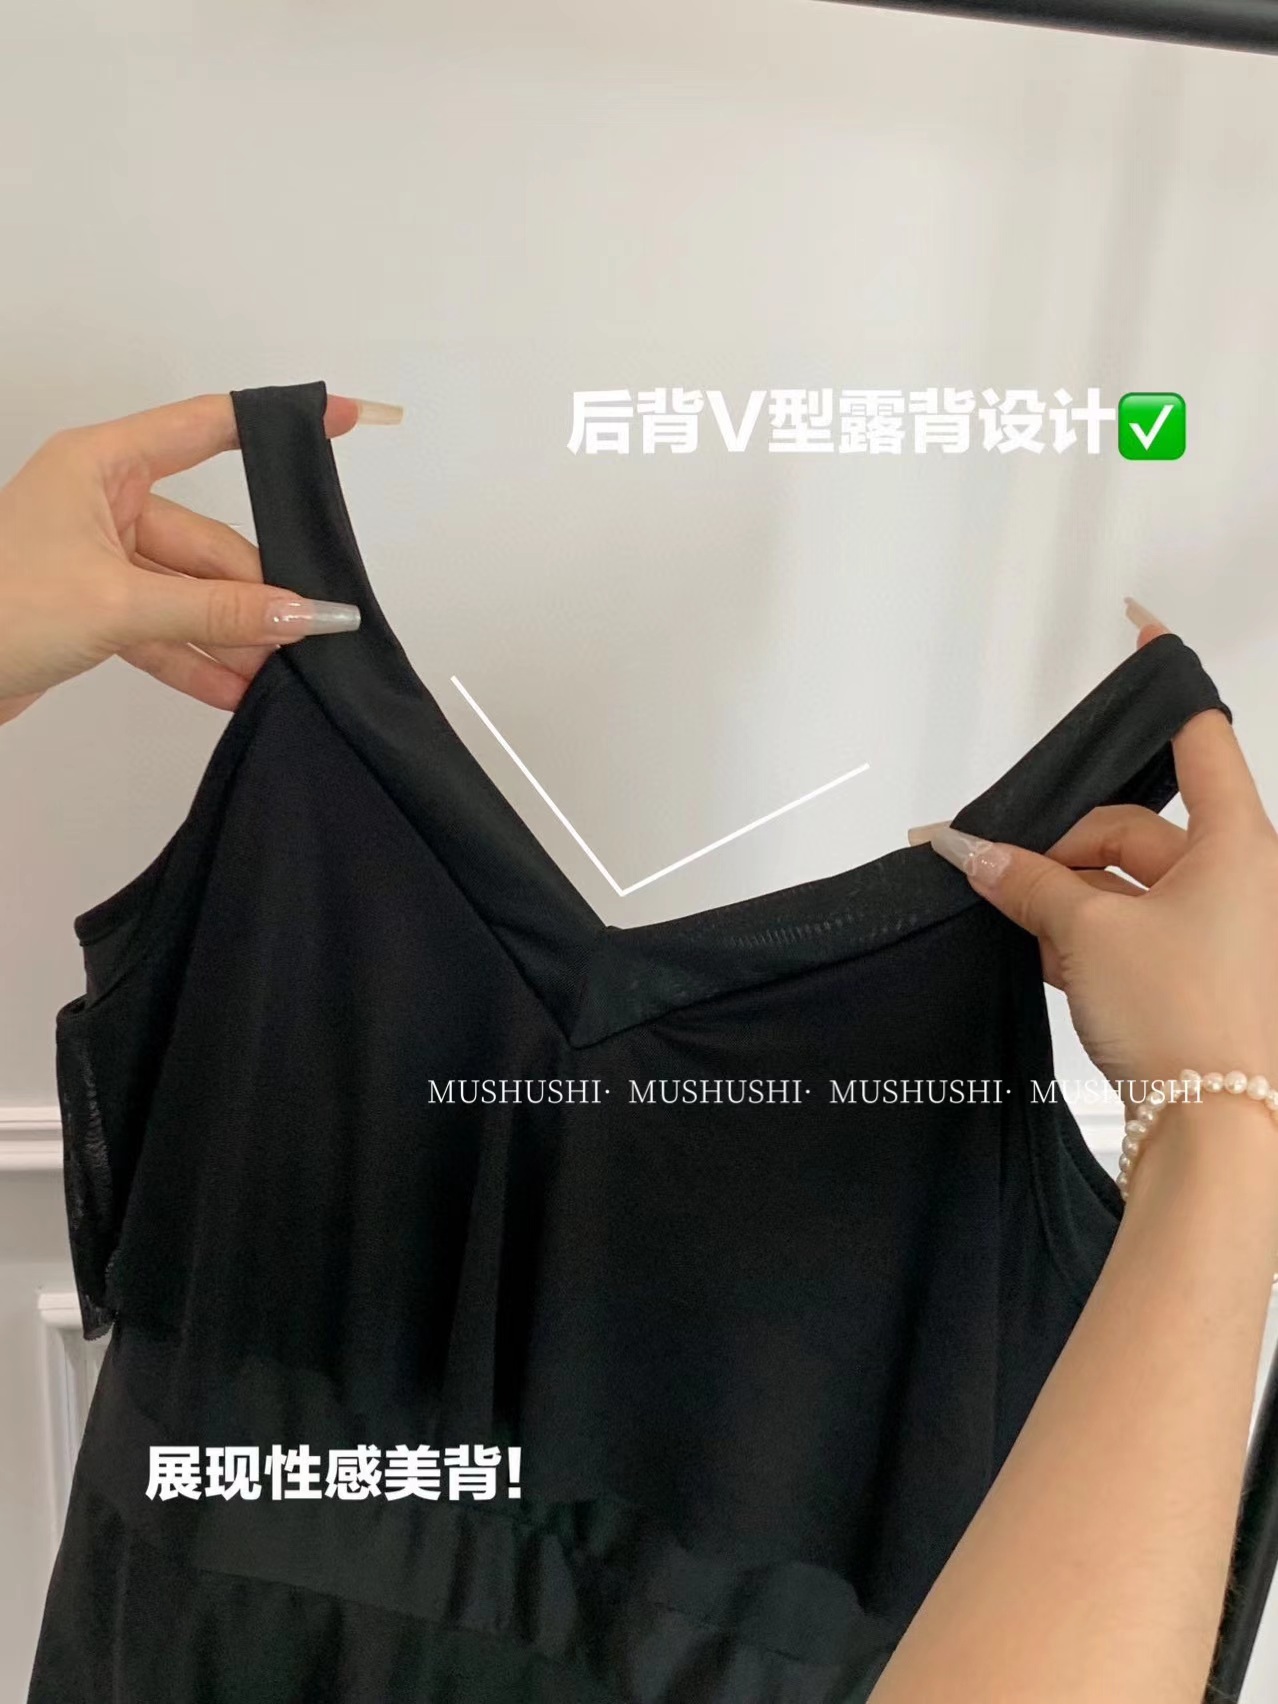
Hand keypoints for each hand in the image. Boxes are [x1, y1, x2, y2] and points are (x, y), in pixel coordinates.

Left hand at [0, 389, 399, 726]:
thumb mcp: (118, 605)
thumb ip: (217, 611)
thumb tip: (308, 616)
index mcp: (100, 466)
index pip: (206, 428)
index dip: (276, 427)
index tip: (341, 418)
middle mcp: (102, 503)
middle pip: (210, 542)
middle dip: (255, 594)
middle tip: (308, 636)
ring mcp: (99, 559)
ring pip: (190, 593)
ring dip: (231, 636)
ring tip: (279, 678)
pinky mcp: (93, 610)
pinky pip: (165, 629)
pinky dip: (197, 659)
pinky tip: (237, 692)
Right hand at [924, 611, 1277, 1095]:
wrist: (1218, 1134)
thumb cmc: (1186, 1020)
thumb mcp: (1088, 936)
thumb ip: (1026, 884)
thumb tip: (967, 854)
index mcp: (1241, 844)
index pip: (1199, 736)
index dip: (1163, 681)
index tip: (1141, 628)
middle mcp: (1243, 878)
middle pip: (1136, 828)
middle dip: (1063, 850)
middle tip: (996, 871)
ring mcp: (1227, 928)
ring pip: (1128, 884)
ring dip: (1068, 900)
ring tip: (1014, 922)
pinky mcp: (1203, 974)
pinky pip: (1134, 930)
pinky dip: (1088, 936)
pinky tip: (1039, 953)